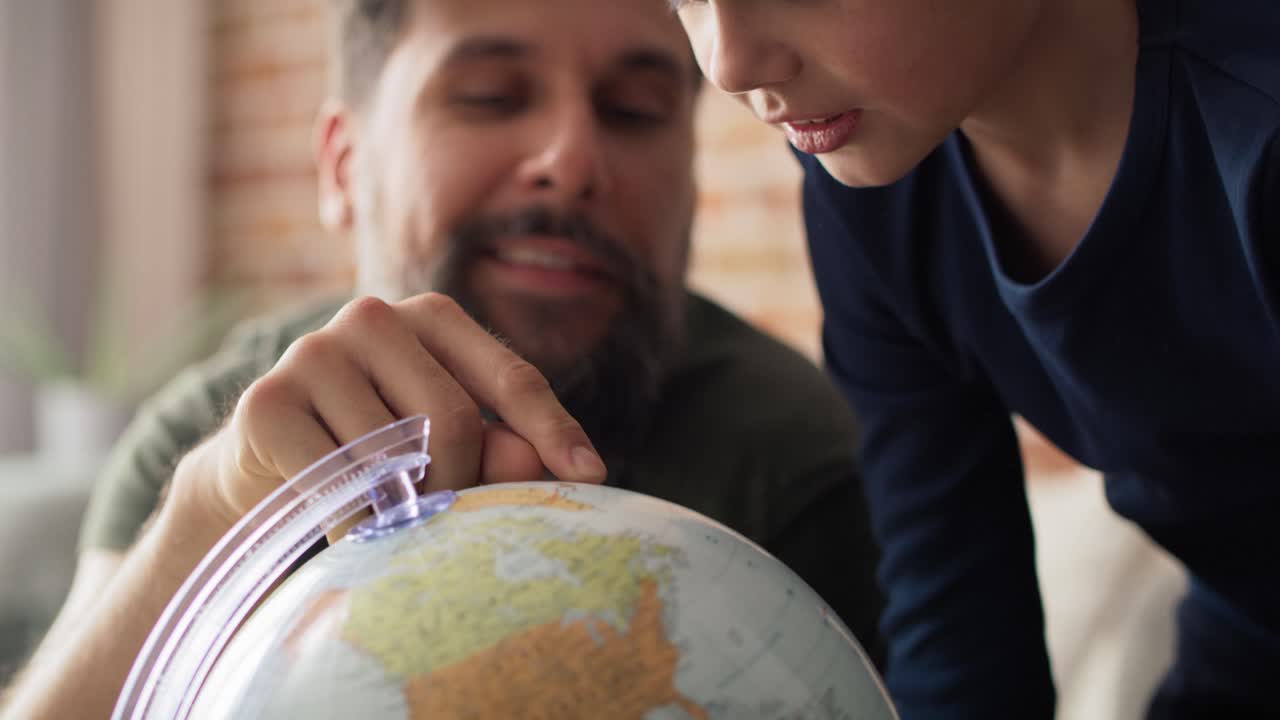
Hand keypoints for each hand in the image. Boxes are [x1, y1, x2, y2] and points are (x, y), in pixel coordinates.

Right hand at [168, 293, 605, 540]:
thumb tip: (569, 470)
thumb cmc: (379, 450)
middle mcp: (374, 317)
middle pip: (453, 418)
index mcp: (433, 317)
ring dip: (400, 508)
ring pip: (392, 454)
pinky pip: (336, 482)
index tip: (591, 476)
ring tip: (390, 522)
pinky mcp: (266, 402)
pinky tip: (349, 530)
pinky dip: (353, 522)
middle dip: (459, 485)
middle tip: (444, 522)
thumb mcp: (446, 444)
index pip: (511, 376)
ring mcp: (314, 352)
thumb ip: (503, 450)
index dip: (551, 430)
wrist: (265, 464)